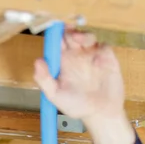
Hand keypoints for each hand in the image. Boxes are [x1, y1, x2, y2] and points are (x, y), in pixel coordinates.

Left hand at [34, 29, 135, 143]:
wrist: (100, 114)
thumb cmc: (77, 106)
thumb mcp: (56, 96)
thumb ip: (45, 80)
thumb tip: (37, 62)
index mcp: (62, 63)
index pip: (56, 43)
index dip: (54, 34)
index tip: (53, 30)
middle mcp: (76, 56)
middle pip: (71, 35)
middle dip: (68, 29)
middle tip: (66, 30)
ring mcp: (92, 56)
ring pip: (87, 37)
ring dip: (83, 35)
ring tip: (79, 40)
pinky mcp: (107, 58)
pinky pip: (103, 47)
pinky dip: (100, 50)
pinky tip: (97, 61)